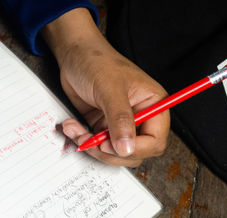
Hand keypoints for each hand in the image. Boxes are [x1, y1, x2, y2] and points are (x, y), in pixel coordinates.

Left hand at [42, 8, 169, 166]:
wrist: (74, 55)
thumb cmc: (97, 61)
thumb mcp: (110, 89)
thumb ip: (120, 119)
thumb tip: (126, 148)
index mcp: (153, 105)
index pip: (154, 141)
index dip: (134, 149)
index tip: (111, 144)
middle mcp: (139, 117)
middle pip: (133, 152)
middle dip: (109, 151)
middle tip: (91, 141)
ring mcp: (119, 124)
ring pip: (112, 152)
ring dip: (92, 147)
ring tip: (76, 131)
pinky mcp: (102, 126)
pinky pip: (95, 145)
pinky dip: (83, 140)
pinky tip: (72, 127)